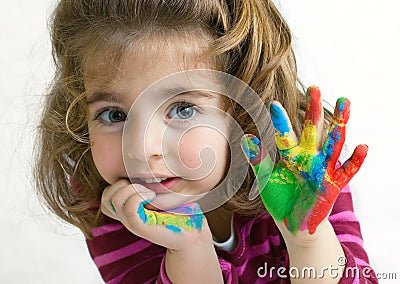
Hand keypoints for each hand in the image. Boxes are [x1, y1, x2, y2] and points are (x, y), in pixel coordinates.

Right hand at [101, 179, 209, 249]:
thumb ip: (149, 182)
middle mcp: (127, 218)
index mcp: (127, 210)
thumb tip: (142, 160)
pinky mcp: (142, 228)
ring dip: (131, 189)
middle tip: (143, 186)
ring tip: (149, 191)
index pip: (107, 195)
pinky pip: (129, 208)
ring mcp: (133, 224)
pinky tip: (153, 196)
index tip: (139, 181)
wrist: (192, 233)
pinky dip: (139, 196)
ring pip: (114, 201)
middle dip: (121, 184)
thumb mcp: (160, 193)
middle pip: (106, 198)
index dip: (118, 183)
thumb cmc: (178, 211)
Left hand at [241, 86, 367, 234]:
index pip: (285, 134)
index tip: (273, 104)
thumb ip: (257, 160)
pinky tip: (362, 146)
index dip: (280, 121)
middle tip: (314, 88)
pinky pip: (347, 170)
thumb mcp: (265, 179)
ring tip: (345, 102)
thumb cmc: (279, 197)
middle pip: (312, 130)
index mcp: (290, 154)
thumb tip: (246, 137)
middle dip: (313, 110)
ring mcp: (322, 168)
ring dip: (339, 124)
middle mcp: (308, 156)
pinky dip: (355, 160)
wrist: (293, 222)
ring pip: (333, 143)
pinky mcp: (334, 184)